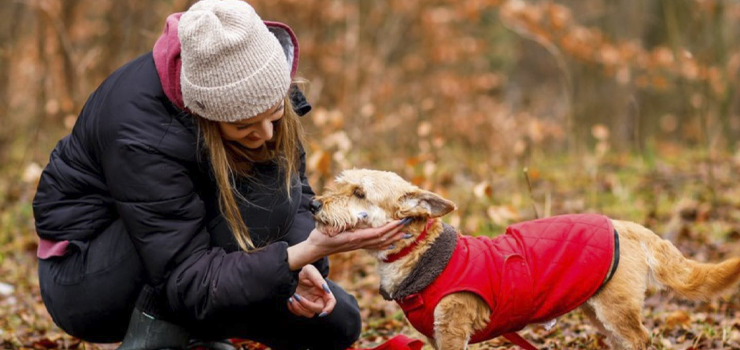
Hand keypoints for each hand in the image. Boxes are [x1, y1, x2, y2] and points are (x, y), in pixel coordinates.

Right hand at [286, 219, 409, 269]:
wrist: (314, 249)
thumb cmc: (320, 236)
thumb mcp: (329, 227)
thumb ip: (345, 222)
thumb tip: (365, 216)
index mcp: (355, 238)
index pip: (377, 233)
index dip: (391, 228)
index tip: (400, 221)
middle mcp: (359, 244)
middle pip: (383, 239)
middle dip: (397, 231)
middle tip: (408, 223)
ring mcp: (359, 246)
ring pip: (381, 244)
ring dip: (394, 238)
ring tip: (406, 234)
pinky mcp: (357, 246)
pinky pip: (375, 246)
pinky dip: (386, 243)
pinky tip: (392, 242)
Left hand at [287, 264, 335, 317]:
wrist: (290, 271)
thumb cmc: (302, 269)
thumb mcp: (309, 271)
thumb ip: (318, 279)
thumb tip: (326, 290)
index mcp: (322, 290)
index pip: (331, 302)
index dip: (329, 309)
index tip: (322, 313)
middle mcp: (317, 298)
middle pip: (318, 310)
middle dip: (307, 305)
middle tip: (297, 296)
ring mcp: (308, 302)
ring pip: (308, 314)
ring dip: (299, 308)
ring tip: (292, 297)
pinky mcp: (300, 305)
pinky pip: (298, 313)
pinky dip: (293, 308)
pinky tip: (289, 299)